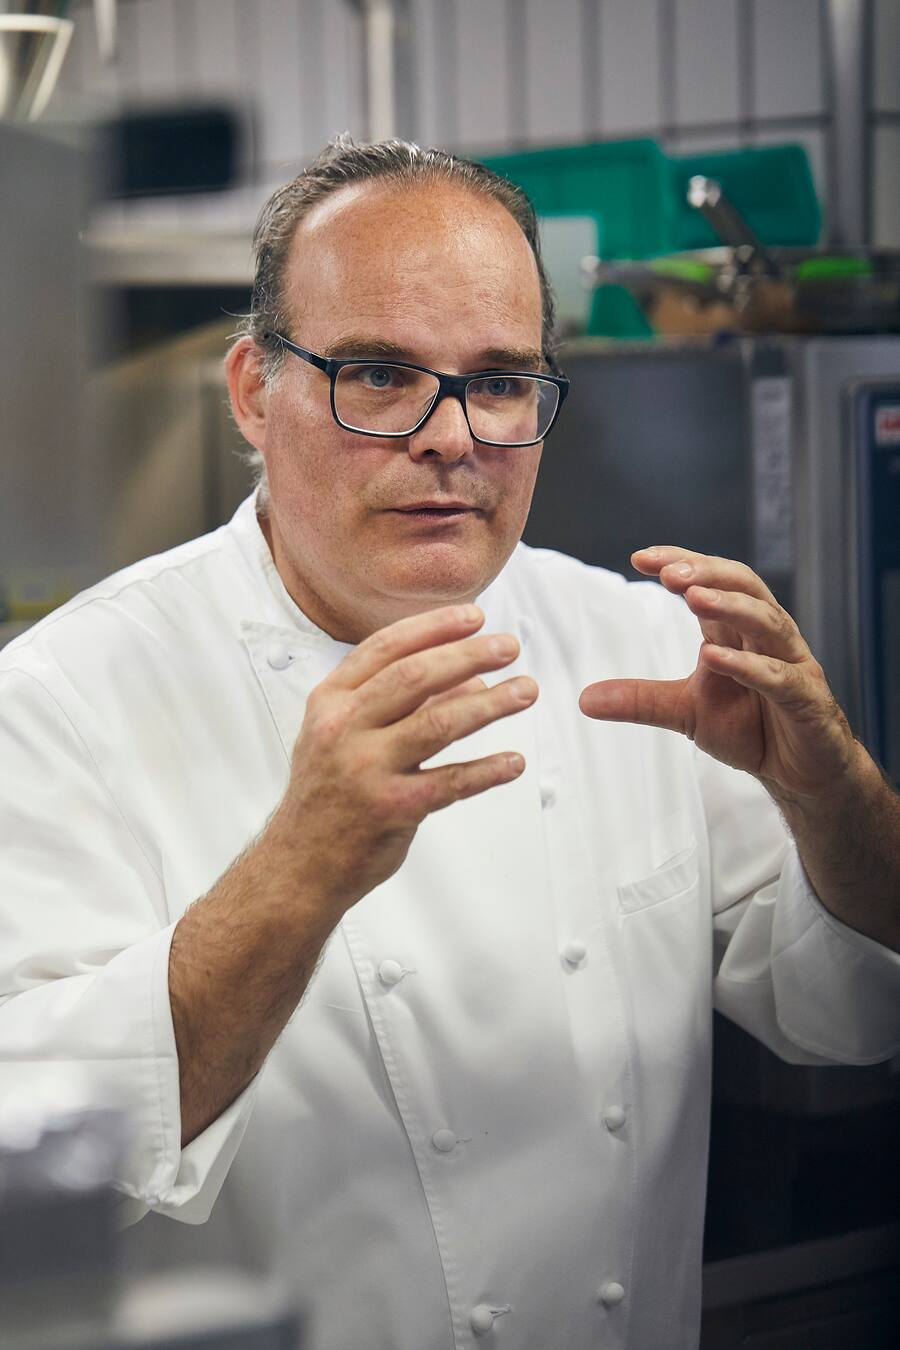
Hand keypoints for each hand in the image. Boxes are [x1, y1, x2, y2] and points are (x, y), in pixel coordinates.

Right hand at [274, 604, 537, 914]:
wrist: (298, 863)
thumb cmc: (327, 795)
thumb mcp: (346, 735)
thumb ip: (401, 703)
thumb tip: (468, 677)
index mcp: (331, 702)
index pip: (385, 648)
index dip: (434, 627)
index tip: (474, 617)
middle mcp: (344, 729)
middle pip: (416, 677)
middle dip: (468, 655)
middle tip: (507, 647)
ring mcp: (367, 768)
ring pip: (439, 723)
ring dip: (490, 704)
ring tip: (523, 691)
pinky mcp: (392, 808)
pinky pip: (452, 782)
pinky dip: (488, 770)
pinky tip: (514, 762)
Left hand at [578, 546, 857, 804]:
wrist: (800, 774)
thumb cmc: (750, 729)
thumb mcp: (684, 712)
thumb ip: (640, 700)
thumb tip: (583, 699)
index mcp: (738, 632)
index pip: (711, 583)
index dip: (681, 564)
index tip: (639, 558)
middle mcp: (768, 638)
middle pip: (744, 587)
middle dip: (708, 574)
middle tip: (669, 572)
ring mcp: (792, 666)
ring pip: (767, 622)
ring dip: (730, 607)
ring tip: (693, 598)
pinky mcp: (808, 701)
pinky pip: (780, 677)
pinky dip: (749, 666)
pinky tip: (715, 657)